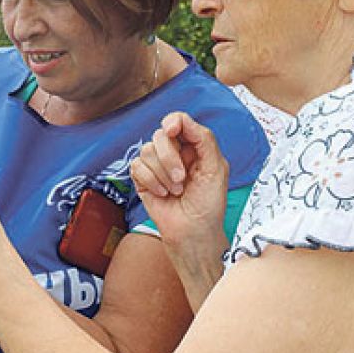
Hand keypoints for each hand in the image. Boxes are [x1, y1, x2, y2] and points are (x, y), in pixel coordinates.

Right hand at [131, 112, 230, 265]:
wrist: (193, 231)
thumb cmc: (209, 204)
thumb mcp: (216, 168)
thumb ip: (204, 139)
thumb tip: (181, 121)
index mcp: (193, 146)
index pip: (178, 121)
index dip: (173, 122)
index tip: (172, 132)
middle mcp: (174, 152)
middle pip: (160, 135)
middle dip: (170, 158)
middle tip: (182, 178)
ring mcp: (156, 165)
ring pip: (147, 151)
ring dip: (163, 174)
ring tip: (175, 190)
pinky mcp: (142, 179)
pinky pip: (137, 167)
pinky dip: (151, 182)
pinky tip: (163, 194)